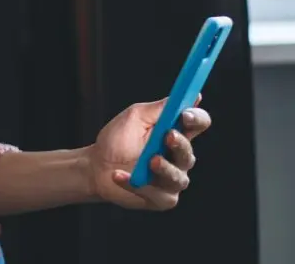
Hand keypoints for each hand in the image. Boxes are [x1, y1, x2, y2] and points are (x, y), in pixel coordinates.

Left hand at [88, 95, 211, 210]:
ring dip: (164, 168)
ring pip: (178, 177)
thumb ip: (158, 109)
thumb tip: (184, 95)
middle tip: (167, 136)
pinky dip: (136, 184)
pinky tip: (118, 175)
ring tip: (148, 162)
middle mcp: (178, 157)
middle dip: (180, 144)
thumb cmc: (117, 140)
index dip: (196, 118)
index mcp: (175, 132)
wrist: (96, 167)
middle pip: (189, 152)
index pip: (198, 124)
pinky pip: (156, 193)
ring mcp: (172, 179)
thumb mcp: (135, 117)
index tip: (185, 113)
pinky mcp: (161, 198)